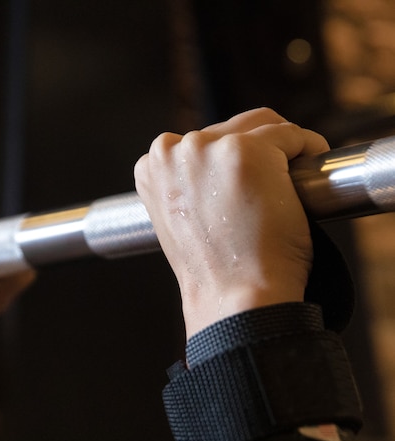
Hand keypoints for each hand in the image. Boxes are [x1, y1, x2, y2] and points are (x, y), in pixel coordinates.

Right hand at [134, 108, 329, 337]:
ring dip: (282, 151)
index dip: (227, 162)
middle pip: (232, 127)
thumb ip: (188, 186)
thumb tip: (220, 169)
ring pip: (264, 127)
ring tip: (285, 189)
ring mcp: (209, 148)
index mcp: (150, 167)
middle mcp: (172, 151)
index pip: (199, 142)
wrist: (232, 295)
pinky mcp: (248, 151)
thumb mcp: (180, 221)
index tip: (242, 185)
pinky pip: (294, 136)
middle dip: (257, 151)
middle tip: (269, 189)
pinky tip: (303, 185)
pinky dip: (308, 153)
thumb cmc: (212, 269)